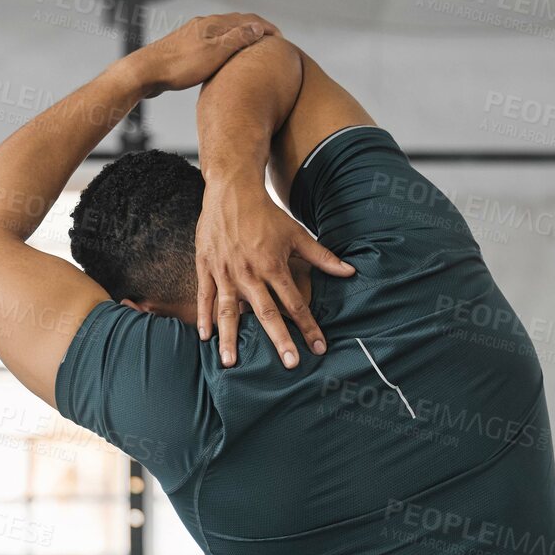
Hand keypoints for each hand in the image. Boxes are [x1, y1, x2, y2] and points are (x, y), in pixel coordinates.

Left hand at [128, 13, 276, 97]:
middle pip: (235, 23)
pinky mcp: (182, 48)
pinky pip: (210, 44)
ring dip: (238, 39)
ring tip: (249, 51)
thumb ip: (237, 39)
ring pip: (222, 33)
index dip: (266, 28)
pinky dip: (223, 48)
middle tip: (269, 42)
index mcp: (213, 24)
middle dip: (254, 31)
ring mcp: (191, 36)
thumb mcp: (215, 53)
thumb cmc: (178, 66)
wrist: (144, 73)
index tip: (280, 39)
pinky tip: (220, 60)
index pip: (248, 20)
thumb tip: (259, 28)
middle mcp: (203, 25)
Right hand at [194, 181, 354, 367]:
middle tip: (289, 364)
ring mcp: (226, 272)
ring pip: (229, 311)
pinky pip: (205, 297)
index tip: (318, 348)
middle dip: (279, 340)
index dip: (309, 326)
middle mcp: (250, 273)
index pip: (296, 303)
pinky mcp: (206, 268)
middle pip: (267, 314)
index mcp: (273, 266)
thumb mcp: (297, 233)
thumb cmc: (266, 214)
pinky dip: (204, 317)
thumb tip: (350, 271)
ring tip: (231, 362)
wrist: (231, 191)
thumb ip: (322, 257)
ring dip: (231, 338)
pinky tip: (206, 337)